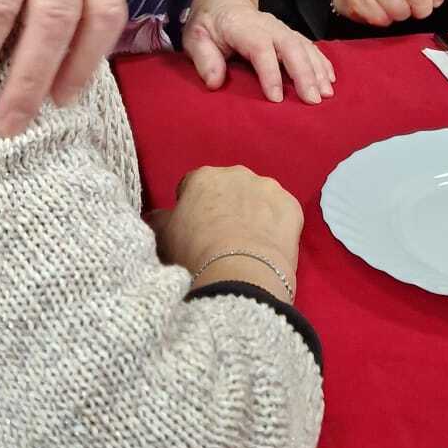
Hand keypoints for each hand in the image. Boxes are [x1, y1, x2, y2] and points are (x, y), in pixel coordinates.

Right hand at [156, 163, 304, 294]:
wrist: (239, 273)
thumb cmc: (194, 253)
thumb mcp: (164, 237)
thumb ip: (160, 220)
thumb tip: (156, 216)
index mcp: (203, 177)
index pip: (194, 186)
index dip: (193, 207)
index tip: (195, 229)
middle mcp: (237, 173)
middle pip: (229, 189)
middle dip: (226, 206)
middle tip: (222, 238)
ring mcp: (267, 187)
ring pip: (258, 198)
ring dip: (253, 213)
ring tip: (247, 245)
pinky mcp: (291, 205)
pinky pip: (281, 213)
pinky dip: (276, 226)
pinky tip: (268, 247)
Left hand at [182, 0, 335, 104]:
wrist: (224, 2)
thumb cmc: (209, 24)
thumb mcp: (195, 37)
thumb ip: (203, 58)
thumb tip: (214, 82)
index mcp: (242, 26)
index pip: (260, 47)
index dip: (269, 72)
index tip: (276, 99)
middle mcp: (267, 25)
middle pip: (290, 46)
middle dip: (304, 73)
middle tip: (313, 100)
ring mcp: (281, 28)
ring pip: (304, 46)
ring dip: (317, 70)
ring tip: (326, 94)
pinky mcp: (289, 34)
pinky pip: (310, 46)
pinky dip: (322, 62)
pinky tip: (330, 80)